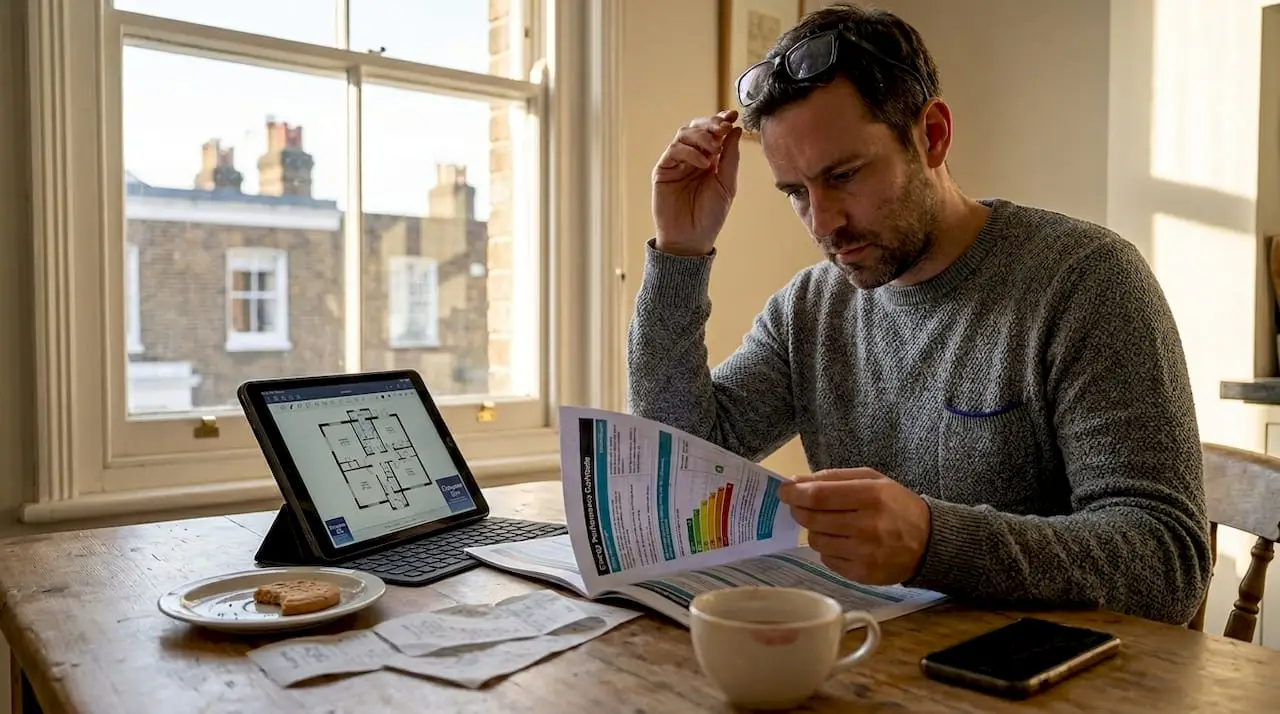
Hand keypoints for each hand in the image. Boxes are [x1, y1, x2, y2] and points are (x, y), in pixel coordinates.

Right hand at [651, 109, 743, 256]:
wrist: (691, 239)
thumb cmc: (709, 216)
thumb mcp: (727, 184)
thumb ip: (730, 157)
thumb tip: (736, 130)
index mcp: (709, 159)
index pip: (713, 133)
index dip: (721, 120)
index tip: (732, 115)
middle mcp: (691, 158)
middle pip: (697, 128)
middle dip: (711, 124)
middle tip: (723, 128)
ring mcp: (676, 163)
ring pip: (684, 134)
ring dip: (702, 136)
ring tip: (714, 149)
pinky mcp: (663, 170)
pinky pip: (674, 151)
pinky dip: (690, 152)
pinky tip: (703, 163)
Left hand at [778, 468, 931, 584]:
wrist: (930, 543)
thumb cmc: (897, 505)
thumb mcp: (872, 480)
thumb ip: (834, 478)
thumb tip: (796, 482)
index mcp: (871, 496)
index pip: (819, 496)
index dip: (795, 494)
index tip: (784, 491)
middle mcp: (867, 526)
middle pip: (813, 519)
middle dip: (800, 510)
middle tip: (801, 506)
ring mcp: (864, 554)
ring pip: (816, 541)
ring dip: (815, 530)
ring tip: (830, 525)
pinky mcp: (862, 575)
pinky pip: (827, 560)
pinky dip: (829, 549)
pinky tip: (843, 542)